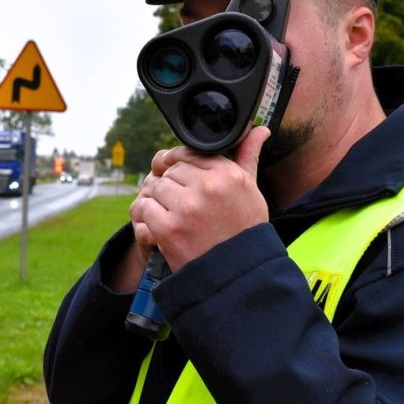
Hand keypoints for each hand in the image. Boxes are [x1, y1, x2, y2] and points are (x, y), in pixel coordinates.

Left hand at [130, 125, 270, 271]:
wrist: (238, 274)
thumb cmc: (245, 230)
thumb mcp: (251, 191)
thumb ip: (248, 157)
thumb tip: (258, 129)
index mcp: (228, 174)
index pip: (190, 154)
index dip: (181, 165)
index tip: (179, 175)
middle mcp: (208, 187)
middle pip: (171, 170)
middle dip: (171, 184)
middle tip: (178, 202)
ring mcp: (186, 207)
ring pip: (156, 187)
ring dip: (158, 200)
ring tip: (170, 213)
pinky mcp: (168, 228)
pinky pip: (145, 207)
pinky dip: (147, 215)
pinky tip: (159, 223)